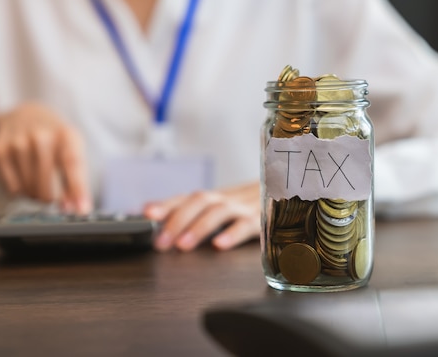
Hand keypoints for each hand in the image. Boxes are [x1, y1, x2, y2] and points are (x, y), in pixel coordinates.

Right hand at [0, 102, 91, 212]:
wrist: (26, 114)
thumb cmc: (55, 139)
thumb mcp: (73, 151)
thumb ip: (76, 180)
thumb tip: (74, 208)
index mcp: (66, 135)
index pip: (73, 164)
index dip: (78, 189)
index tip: (82, 210)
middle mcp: (41, 135)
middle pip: (47, 185)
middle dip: (51, 199)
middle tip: (52, 197)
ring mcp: (17, 142)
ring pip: (28, 189)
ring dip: (35, 194)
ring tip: (38, 181)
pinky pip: (12, 188)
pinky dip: (20, 190)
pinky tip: (23, 177)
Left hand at [144, 182, 260, 251]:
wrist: (291, 191)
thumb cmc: (252, 207)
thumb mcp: (225, 210)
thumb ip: (197, 216)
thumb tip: (157, 221)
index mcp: (216, 197)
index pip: (185, 197)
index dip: (165, 204)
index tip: (146, 213)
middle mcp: (227, 199)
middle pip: (199, 201)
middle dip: (176, 220)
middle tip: (160, 243)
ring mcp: (246, 207)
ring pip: (219, 211)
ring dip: (198, 228)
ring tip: (183, 246)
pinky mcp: (264, 220)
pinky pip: (247, 225)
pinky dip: (232, 234)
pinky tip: (220, 246)